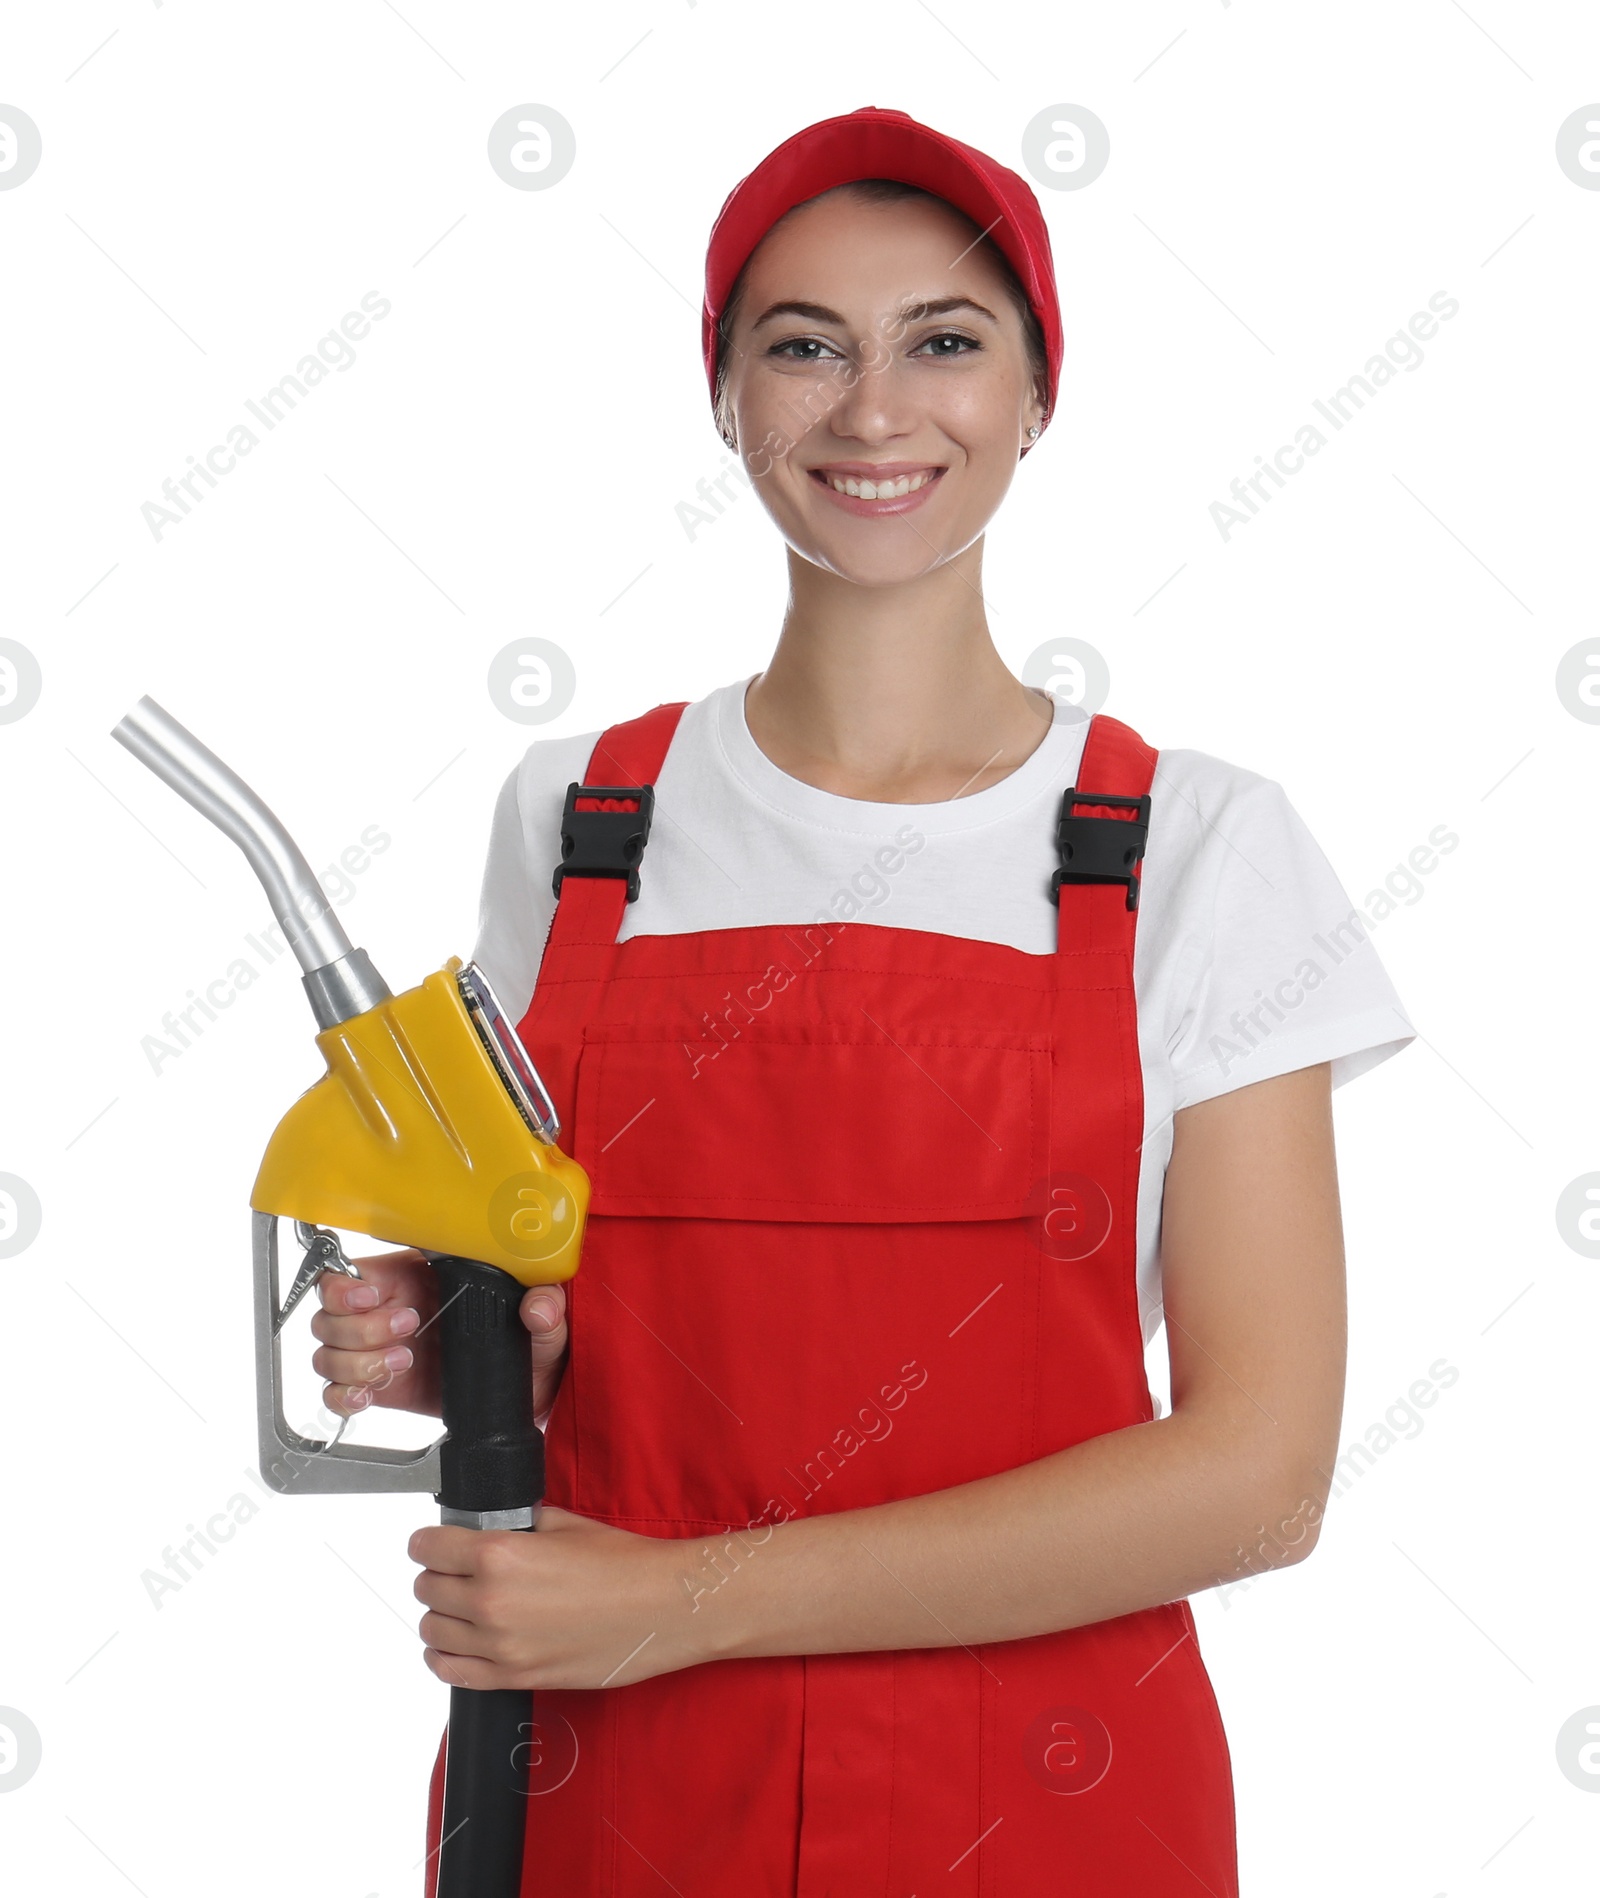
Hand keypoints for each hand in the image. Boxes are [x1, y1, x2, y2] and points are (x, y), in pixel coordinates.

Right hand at [311, 1256, 570, 1422]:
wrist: (529, 1391)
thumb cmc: (529, 1344)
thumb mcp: (544, 1322)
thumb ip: (546, 1309)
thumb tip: (539, 1307)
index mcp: (417, 1278)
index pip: (353, 1270)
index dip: (347, 1284)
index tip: (371, 1296)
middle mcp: (390, 1310)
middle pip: (331, 1313)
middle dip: (359, 1327)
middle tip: (407, 1330)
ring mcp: (381, 1351)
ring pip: (329, 1351)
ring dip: (356, 1362)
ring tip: (402, 1363)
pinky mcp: (382, 1389)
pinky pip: (337, 1391)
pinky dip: (343, 1395)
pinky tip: (370, 1394)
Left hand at [408, 1507, 707, 1690]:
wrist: (663, 1609)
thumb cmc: (624, 1566)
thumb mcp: (565, 1524)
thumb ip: (520, 1526)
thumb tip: (497, 1527)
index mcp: (499, 1556)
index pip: (429, 1547)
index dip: (428, 1540)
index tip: (433, 1541)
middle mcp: (490, 1602)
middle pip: (426, 1588)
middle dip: (437, 1575)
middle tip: (455, 1569)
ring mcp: (500, 1646)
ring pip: (432, 1631)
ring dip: (440, 1615)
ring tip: (460, 1605)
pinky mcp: (515, 1677)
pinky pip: (451, 1672)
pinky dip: (444, 1657)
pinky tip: (456, 1644)